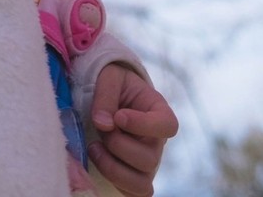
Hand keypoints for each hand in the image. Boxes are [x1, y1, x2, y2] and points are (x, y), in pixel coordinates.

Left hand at [87, 63, 178, 196]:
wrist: (109, 97)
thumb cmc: (115, 85)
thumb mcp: (109, 77)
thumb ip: (106, 95)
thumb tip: (103, 124)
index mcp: (159, 112)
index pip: (167, 126)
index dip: (143, 125)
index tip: (119, 116)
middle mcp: (157, 142)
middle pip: (149, 159)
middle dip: (119, 145)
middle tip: (102, 129)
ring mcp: (147, 163)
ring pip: (141, 183)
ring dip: (113, 168)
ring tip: (94, 147)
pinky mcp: (133, 177)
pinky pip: (132, 194)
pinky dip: (114, 182)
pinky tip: (99, 160)